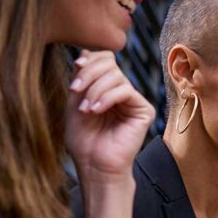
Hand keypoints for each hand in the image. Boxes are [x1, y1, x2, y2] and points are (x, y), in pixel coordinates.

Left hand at [65, 50, 153, 184]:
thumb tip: (85, 52)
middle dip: (89, 74)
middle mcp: (121, 91)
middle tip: (76, 90)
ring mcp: (133, 101)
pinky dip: (107, 98)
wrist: (94, 166)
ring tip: (86, 109)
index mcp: (105, 88)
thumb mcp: (74, 103)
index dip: (90, 59)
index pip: (104, 60)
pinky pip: (126, 91)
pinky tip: (96, 111)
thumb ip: (80, 79)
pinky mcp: (144, 110)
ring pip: (116, 76)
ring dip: (95, 90)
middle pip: (109, 63)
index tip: (76, 68)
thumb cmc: (83, 140)